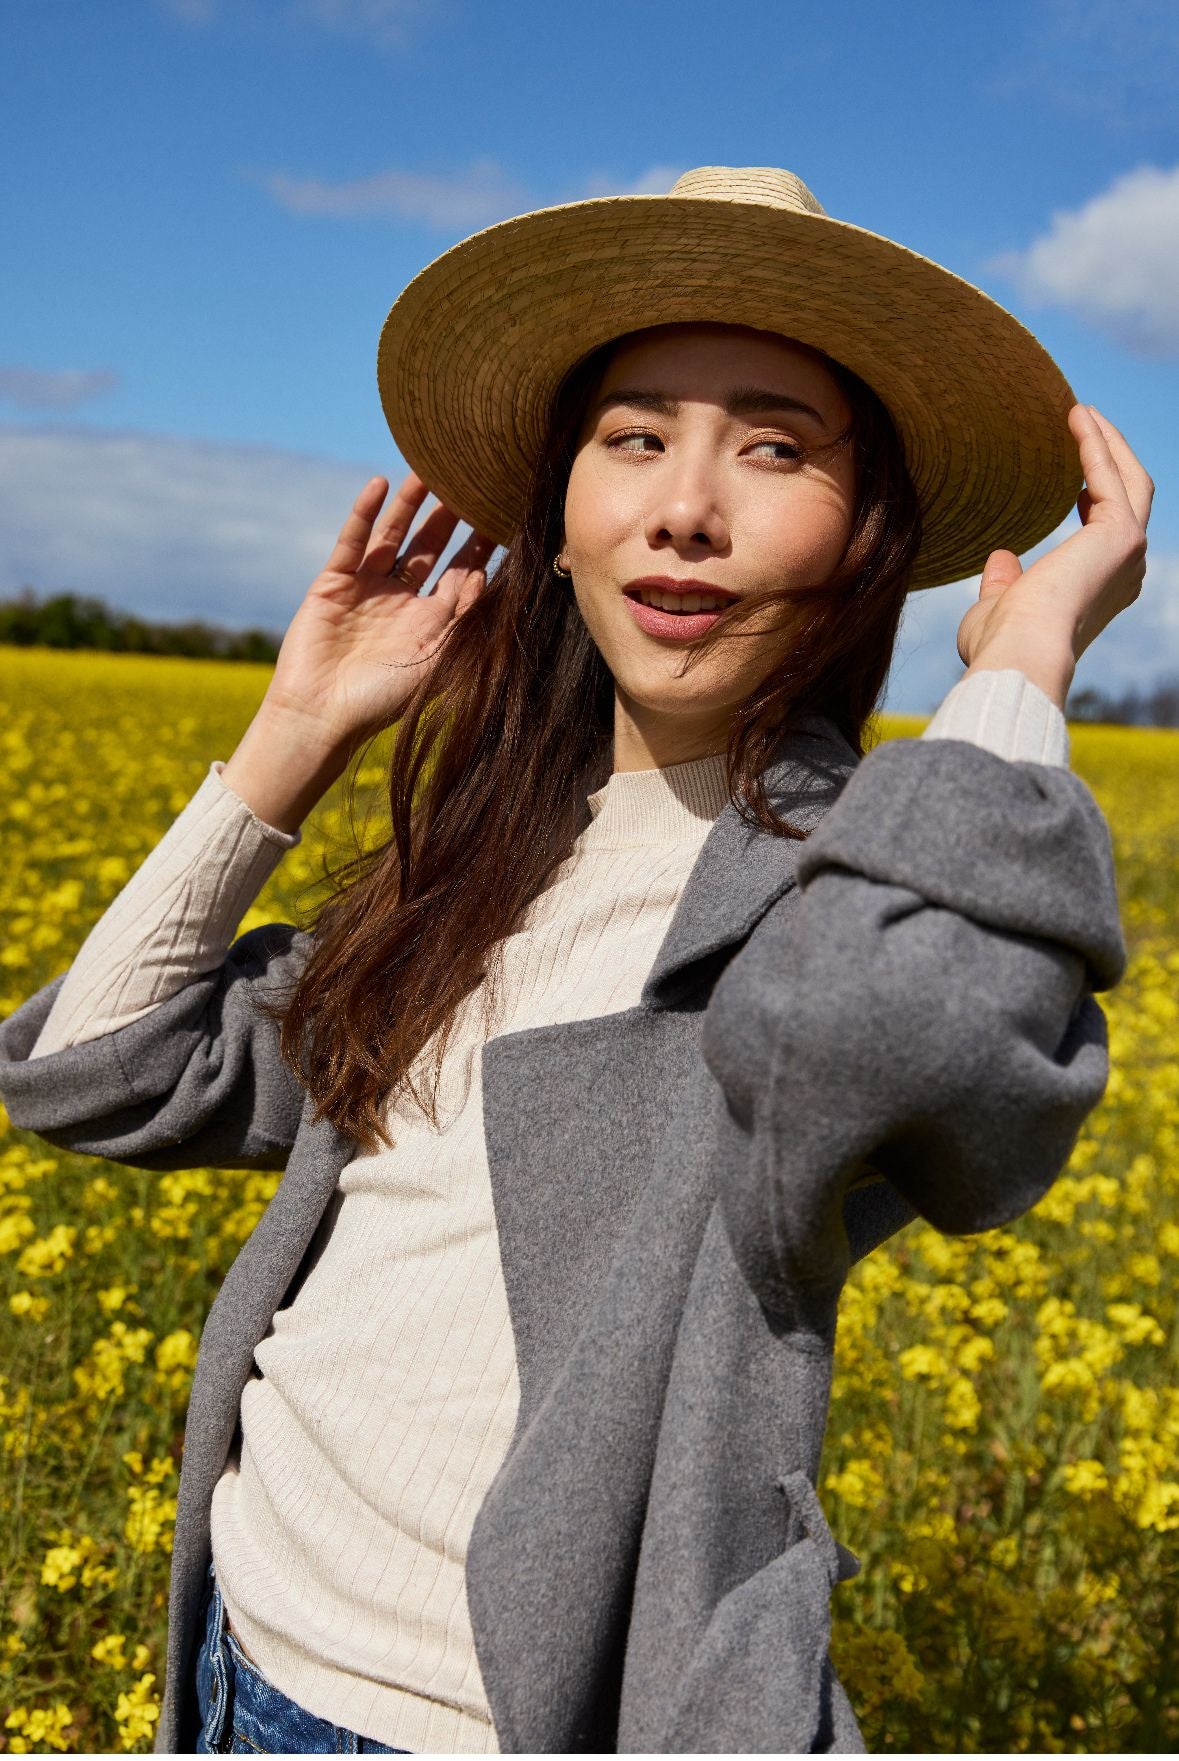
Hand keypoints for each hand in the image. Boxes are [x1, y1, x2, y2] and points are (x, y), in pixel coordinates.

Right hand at [262, 471, 495, 755]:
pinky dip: (365, 514)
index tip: (503, 512)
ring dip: (410, 506)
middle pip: (429, 549)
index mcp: (429, 623)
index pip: (460, 574)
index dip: (480, 545)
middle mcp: (399, 602)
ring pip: (393, 538)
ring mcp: (365, 590)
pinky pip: (352, 542)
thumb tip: (494, 579)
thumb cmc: (382, 700)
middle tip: (470, 480)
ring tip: (427, 470)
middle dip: (449, 517)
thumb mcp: (435, 659)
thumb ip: (462, 619)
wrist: (322, 716)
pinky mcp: (332, 583)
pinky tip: (379, 485)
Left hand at [955, 405, 1153, 704]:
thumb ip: (1002, 583)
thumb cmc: (1001, 644)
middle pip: (1131, 498)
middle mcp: (1126, 571)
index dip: (1095, 503)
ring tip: (1081, 411)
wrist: (1018, 651)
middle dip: (1112, 459)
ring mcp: (1129, 550)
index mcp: (1102, 591)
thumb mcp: (996, 609)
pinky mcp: (1120, 532)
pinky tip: (1076, 415)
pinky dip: (1095, 443)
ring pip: (1130, 480)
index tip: (1073, 485)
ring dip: (1107, 442)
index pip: (1109, 534)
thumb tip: (999, 558)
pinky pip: (1109, 474)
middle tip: (1086, 425)